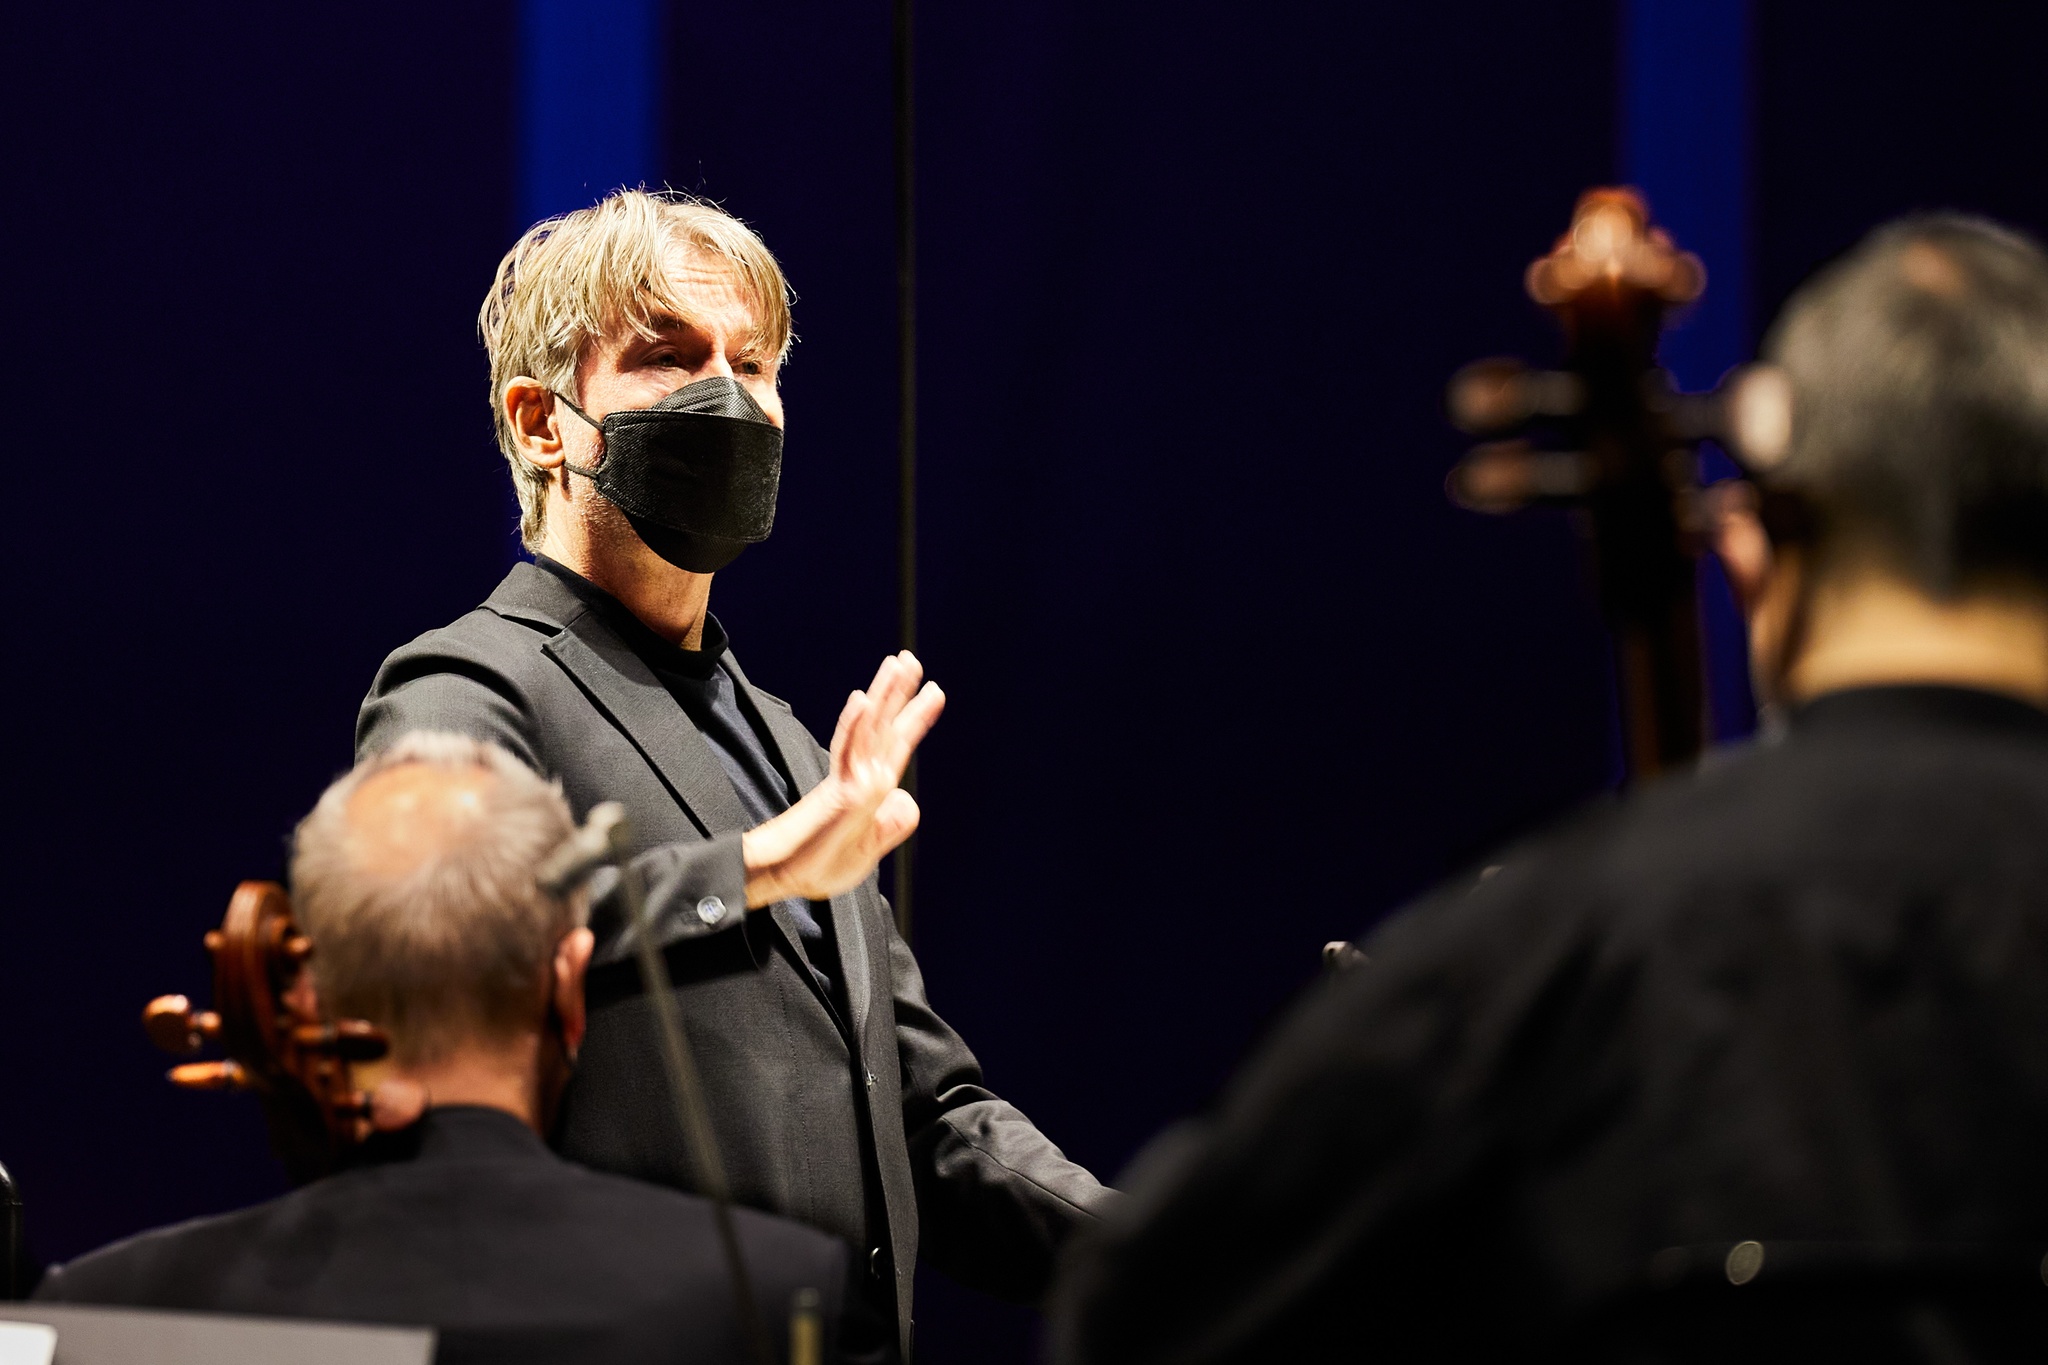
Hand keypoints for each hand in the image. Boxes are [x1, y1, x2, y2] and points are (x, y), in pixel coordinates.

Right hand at [742, 651, 943, 905]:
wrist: (785, 877)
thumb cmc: (818, 865)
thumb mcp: (868, 851)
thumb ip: (890, 826)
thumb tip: (909, 800)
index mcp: (869, 789)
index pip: (896, 745)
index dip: (915, 718)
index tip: (934, 691)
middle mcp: (860, 776)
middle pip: (883, 726)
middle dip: (899, 692)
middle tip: (911, 659)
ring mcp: (850, 780)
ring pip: (869, 729)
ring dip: (884, 694)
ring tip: (898, 664)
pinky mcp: (839, 792)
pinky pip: (848, 753)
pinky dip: (855, 725)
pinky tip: (863, 700)